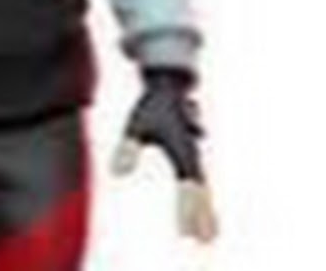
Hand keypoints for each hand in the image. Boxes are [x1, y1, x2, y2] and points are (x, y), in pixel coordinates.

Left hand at [111, 67, 218, 242]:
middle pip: (200, 192)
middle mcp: (192, 156)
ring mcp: (192, 155)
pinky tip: (202, 214)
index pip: (188, 188)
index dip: (189, 212)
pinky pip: (196, 182)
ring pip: (200, 188)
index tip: (189, 235)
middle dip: (203, 217)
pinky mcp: (188, 154)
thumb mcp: (136, 126)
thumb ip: (128, 149)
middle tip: (207, 242)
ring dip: (204, 211)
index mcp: (183, 151)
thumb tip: (117, 175)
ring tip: (208, 236)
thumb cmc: (151, 106)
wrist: (168, 84)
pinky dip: (199, 199)